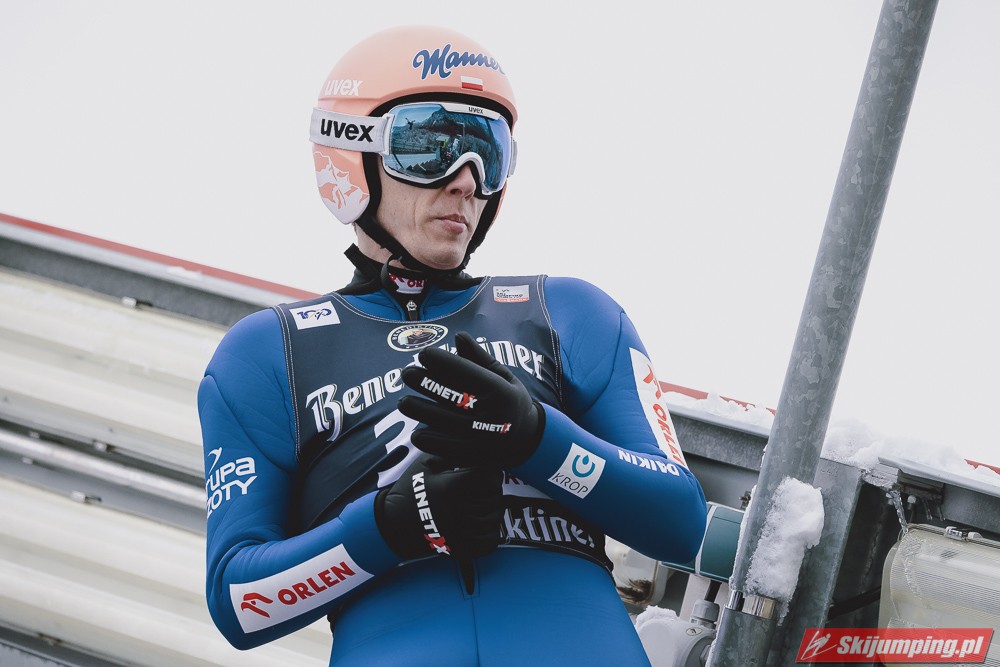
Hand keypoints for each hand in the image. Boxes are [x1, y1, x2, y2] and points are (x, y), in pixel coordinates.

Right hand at [374, 453, 503, 560]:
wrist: (393, 524)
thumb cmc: (410, 489)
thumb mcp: (426, 464)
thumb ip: (451, 452)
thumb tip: (474, 442)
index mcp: (451, 487)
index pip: (489, 476)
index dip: (490, 470)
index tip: (484, 469)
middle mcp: (459, 510)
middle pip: (494, 496)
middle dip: (491, 488)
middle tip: (481, 485)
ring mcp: (461, 531)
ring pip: (494, 517)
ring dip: (491, 508)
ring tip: (481, 502)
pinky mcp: (461, 548)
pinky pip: (490, 541)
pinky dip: (490, 531)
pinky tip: (481, 522)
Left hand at [398, 331, 543, 468]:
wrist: (527, 440)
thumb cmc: (510, 400)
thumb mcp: (502, 377)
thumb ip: (479, 358)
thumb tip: (458, 335)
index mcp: (500, 391)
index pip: (465, 372)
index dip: (441, 361)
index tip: (424, 354)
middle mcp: (492, 415)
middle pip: (449, 397)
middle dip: (424, 383)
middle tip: (407, 373)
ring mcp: (482, 439)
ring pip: (442, 425)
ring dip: (419, 413)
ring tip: (405, 403)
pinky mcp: (474, 458)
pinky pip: (444, 450)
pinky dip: (428, 442)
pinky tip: (419, 433)